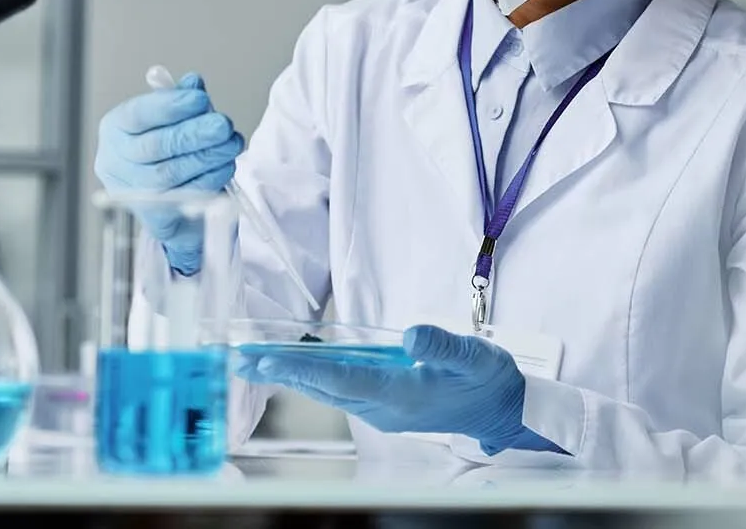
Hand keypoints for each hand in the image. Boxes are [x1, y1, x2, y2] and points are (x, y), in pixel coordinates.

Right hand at [95, 73, 243, 273]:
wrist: (164, 199)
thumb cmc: (162, 151)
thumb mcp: (167, 119)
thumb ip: (179, 100)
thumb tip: (193, 82)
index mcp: (116, 129)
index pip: (138, 114)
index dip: (170, 106)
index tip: (200, 98)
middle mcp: (116, 162)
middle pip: (156, 146)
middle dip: (195, 133)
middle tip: (223, 125)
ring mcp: (132, 192)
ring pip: (171, 173)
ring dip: (208, 156)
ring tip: (231, 143)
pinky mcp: (154, 217)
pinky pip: (184, 197)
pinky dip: (210, 179)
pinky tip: (225, 166)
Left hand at [236, 324, 560, 454]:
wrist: (504, 410)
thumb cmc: (488, 380)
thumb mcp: (473, 355)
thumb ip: (442, 345)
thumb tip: (411, 334)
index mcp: (400, 395)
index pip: (338, 379)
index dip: (298, 368)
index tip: (264, 361)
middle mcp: (385, 408)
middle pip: (324, 387)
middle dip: (282, 373)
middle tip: (241, 361)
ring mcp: (384, 410)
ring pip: (330, 390)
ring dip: (294, 376)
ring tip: (257, 363)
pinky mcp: (387, 405)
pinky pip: (342, 391)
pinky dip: (315, 378)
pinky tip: (300, 370)